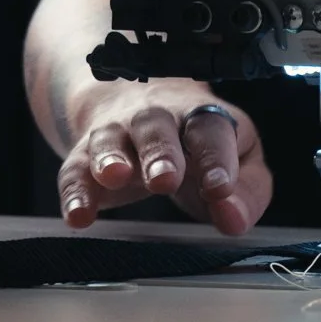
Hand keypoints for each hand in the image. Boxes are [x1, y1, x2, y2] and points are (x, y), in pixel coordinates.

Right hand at [57, 82, 272, 237]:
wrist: (133, 102)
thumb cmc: (195, 142)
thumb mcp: (236, 159)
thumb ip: (246, 190)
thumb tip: (234, 220)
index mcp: (200, 118)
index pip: (211, 130)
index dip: (216, 159)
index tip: (219, 188)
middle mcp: (156, 119)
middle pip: (156, 128)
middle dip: (160, 154)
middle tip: (166, 180)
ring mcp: (117, 134)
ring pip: (110, 139)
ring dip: (111, 158)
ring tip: (115, 177)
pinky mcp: (84, 156)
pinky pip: (74, 170)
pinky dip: (74, 192)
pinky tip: (79, 215)